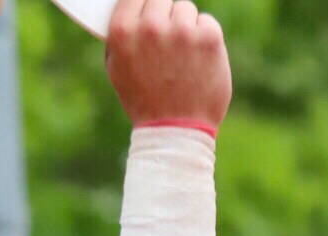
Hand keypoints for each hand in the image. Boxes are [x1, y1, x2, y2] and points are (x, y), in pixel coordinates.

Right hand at [105, 0, 230, 128]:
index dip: (144, 8)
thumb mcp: (118, 67)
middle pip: (161, 0)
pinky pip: (207, 22)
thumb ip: (123, 35)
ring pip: (186, 9)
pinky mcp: (209, 39)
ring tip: (185, 54)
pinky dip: (206, 37)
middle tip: (170, 40)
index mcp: (122, 31)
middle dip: (166, 17)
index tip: (150, 16)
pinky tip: (200, 58)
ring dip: (187, 26)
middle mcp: (151, 27)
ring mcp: (182, 31)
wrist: (175, 131)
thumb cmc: (144, 101)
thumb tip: (132, 10)